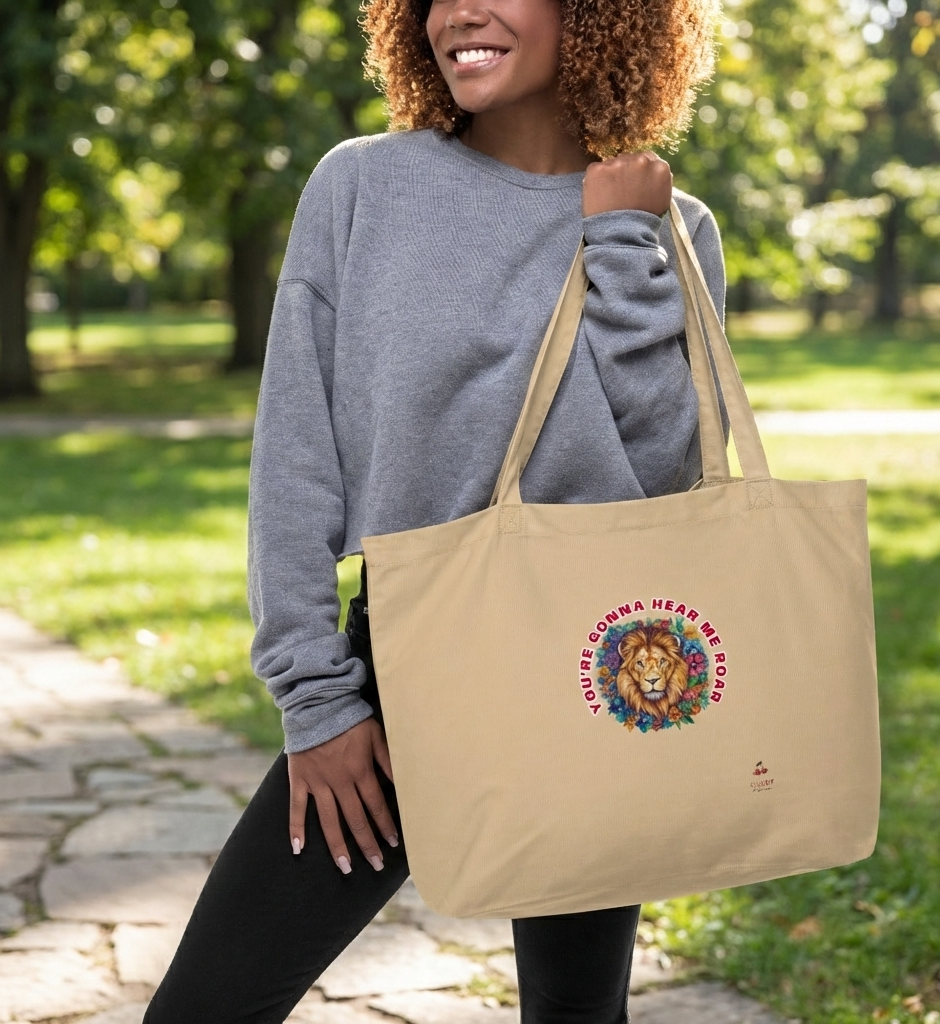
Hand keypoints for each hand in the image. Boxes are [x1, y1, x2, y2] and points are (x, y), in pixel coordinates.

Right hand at [288, 717, 397, 873]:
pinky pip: (297, 808)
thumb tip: (401, 783)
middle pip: (356, 819)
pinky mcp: (299, 779)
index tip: (392, 843)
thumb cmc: (350, 718)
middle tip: (376, 865)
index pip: (376, 806)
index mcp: (360, 771)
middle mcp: (340, 781)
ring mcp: (318, 782)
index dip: (385, 826)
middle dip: (367, 844)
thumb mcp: (376, 735)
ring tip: (345, 868)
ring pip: (329, 821)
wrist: (317, 703)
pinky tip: (298, 849)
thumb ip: (388, 760)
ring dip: (338, 846)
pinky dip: (296, 828)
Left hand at [582, 152, 672, 217]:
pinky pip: (595, 170)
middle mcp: (641, 161)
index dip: (638, 172)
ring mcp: (618, 164)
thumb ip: (657, 180)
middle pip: (629, 158)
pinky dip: (595, 181)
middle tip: (620, 193)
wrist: (622, 238)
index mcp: (660, 168)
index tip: (633, 183)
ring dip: (610, 175)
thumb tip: (651, 170)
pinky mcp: (597, 170)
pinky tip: (599, 196)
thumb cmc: (643, 224)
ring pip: (612, 163)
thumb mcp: (662, 199)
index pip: (648, 159)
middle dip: (625, 171)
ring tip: (610, 197)